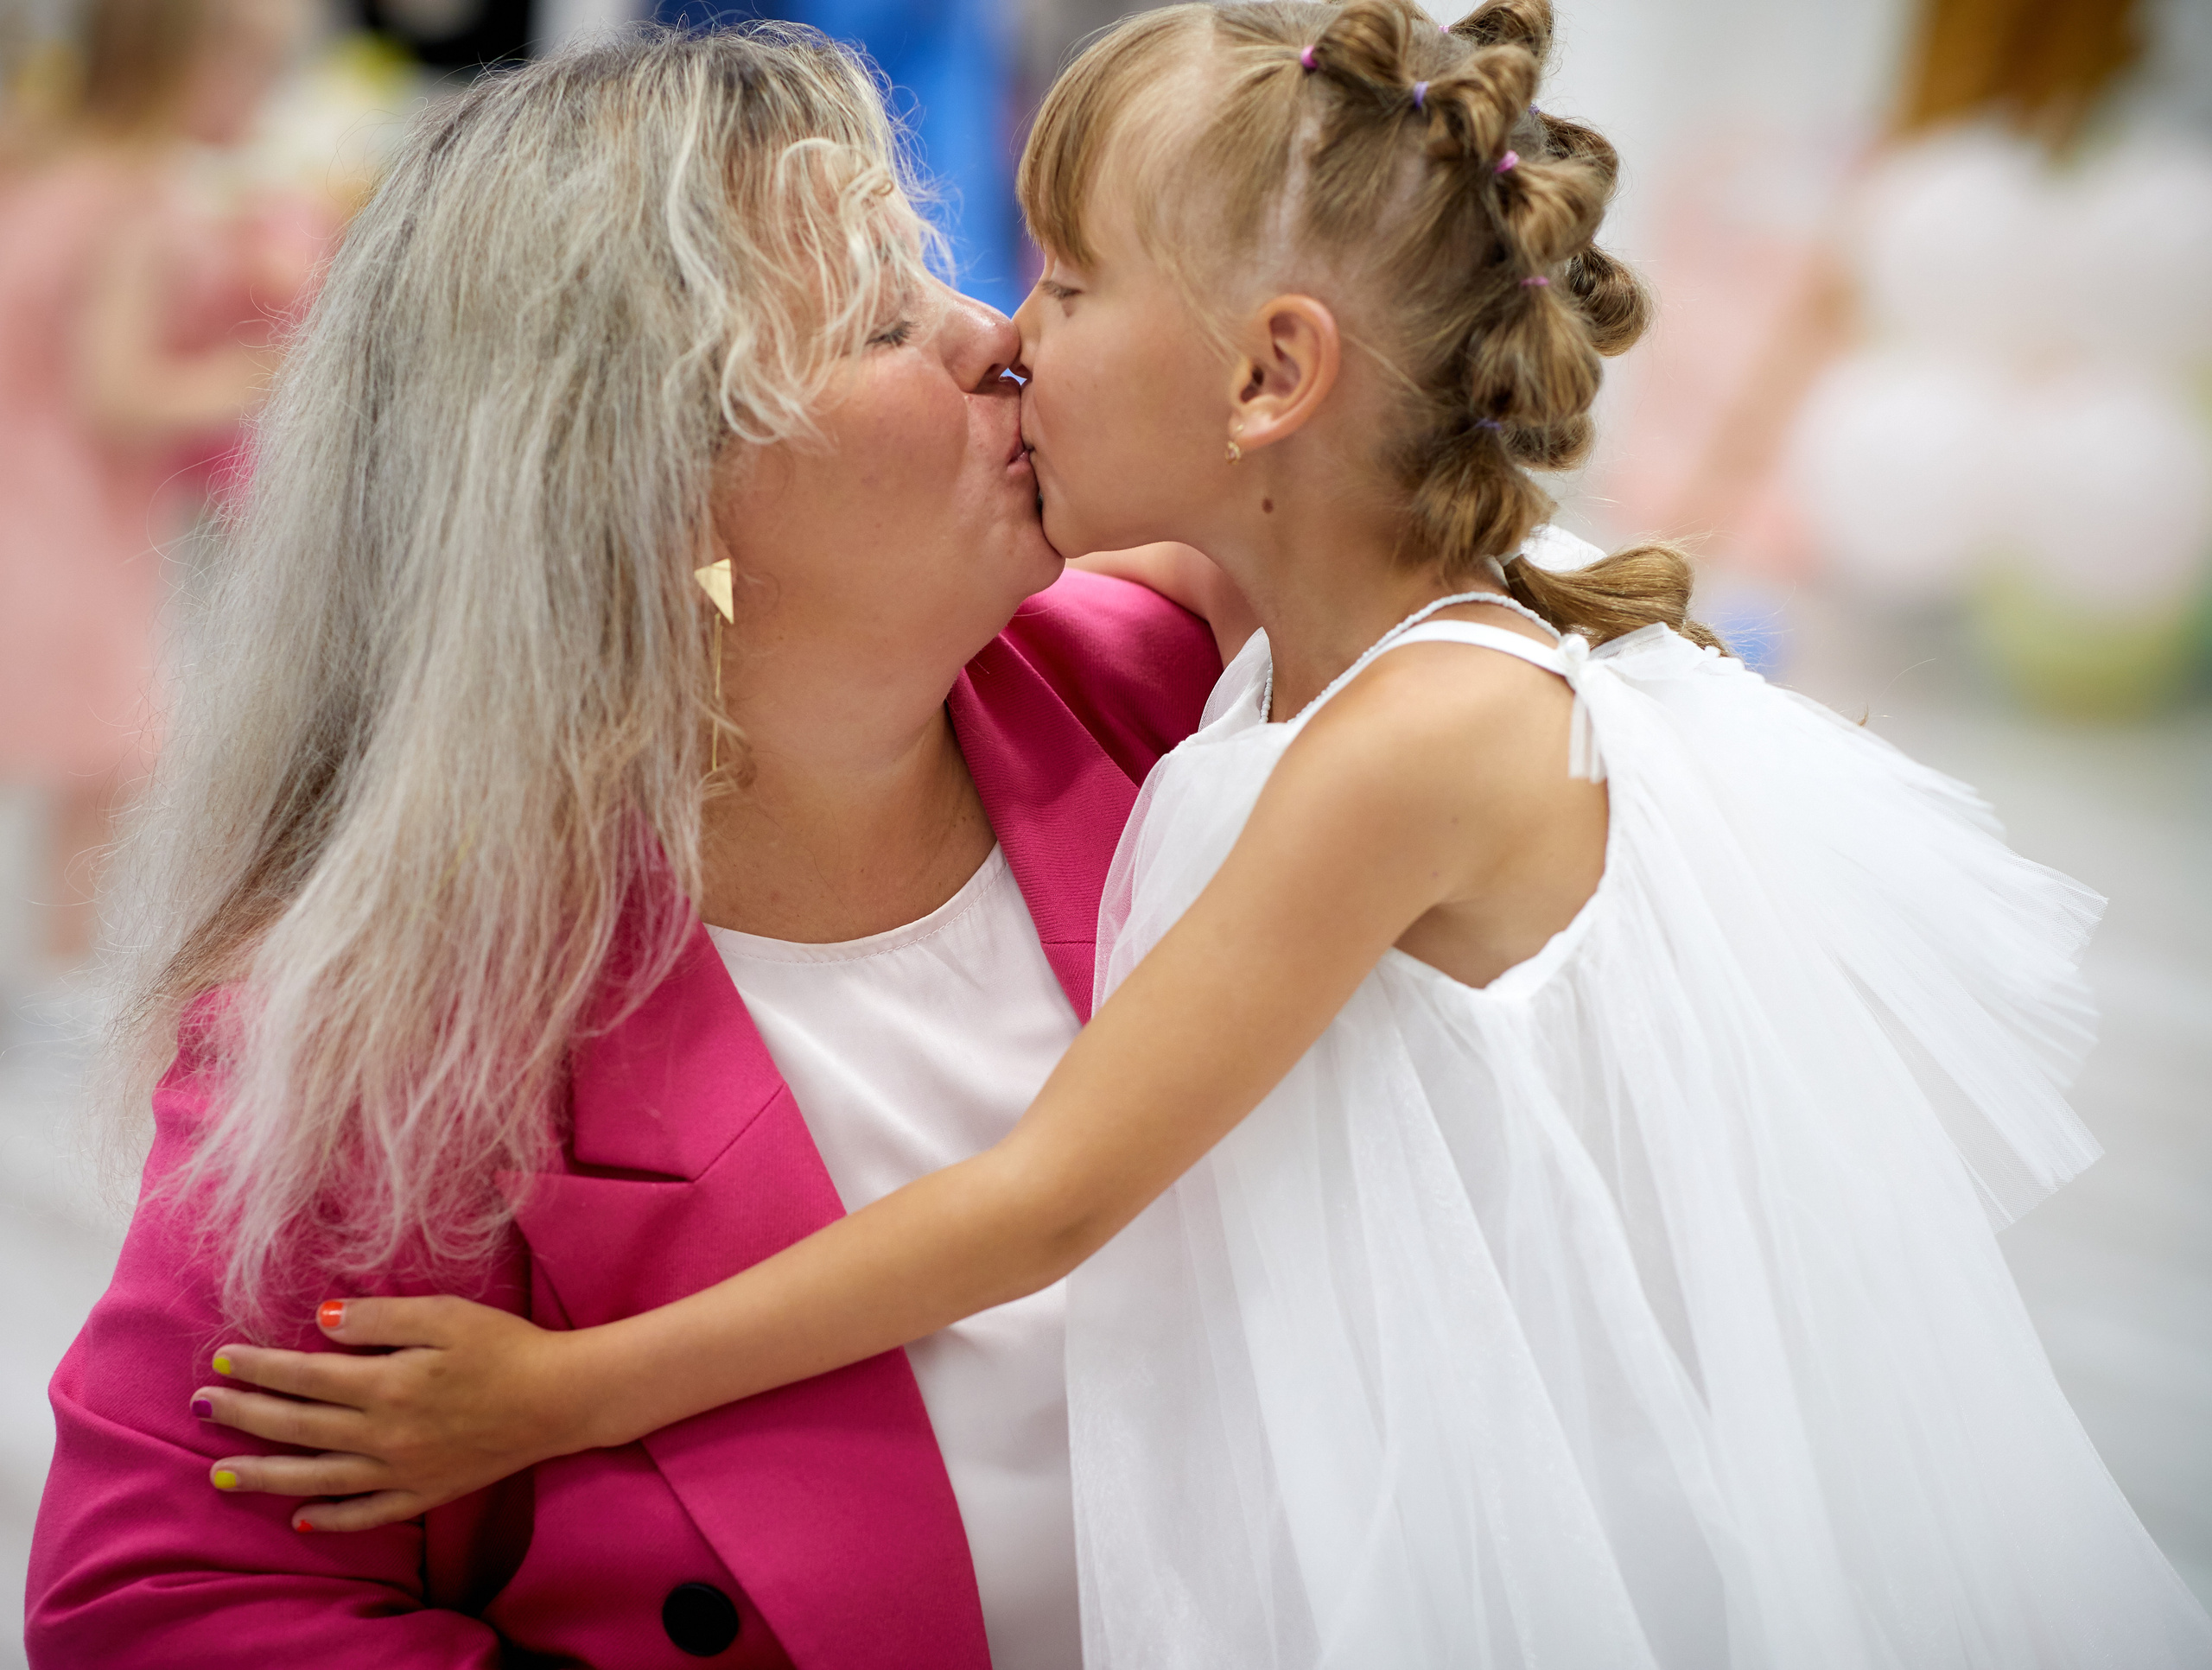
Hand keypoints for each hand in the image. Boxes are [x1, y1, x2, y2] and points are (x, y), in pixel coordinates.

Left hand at [191, 1295, 596, 1531]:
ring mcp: (401, 1470)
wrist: (560, 1398)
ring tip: (221, 1472)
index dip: (260, 1367)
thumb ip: (381, 1318)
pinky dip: (329, 1518)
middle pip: (298, 1427)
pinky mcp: (424, 1492)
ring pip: (316, 1478)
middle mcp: (383, 1434)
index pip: (305, 1375)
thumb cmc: (506, 1346)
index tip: (222, 1358)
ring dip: (264, 1474)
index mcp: (386, 1384)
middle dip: (244, 1415)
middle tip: (201, 1406)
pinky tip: (300, 1517)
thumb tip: (322, 1320)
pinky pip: (366, 1514)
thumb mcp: (445, 1315)